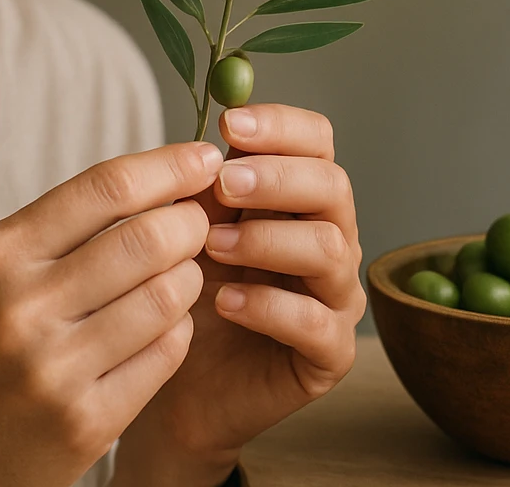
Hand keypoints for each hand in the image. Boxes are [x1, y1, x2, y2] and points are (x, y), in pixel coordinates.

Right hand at [0, 141, 224, 486]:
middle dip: (192, 223)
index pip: (106, 186)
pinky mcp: (86, 422)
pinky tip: (162, 329)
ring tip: (178, 279)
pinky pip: (168, 352)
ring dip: (190, 279)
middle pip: (148, 237)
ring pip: (169, 295)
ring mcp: (54, 370)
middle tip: (199, 226)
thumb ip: (70, 226)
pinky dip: (179, 331)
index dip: (170, 165)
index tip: (206, 157)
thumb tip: (169, 173)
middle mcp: (22, 308)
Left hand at [112, 105, 364, 485]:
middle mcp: (330, 239)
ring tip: (213, 247)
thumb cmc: (183, 294)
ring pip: (332, 248)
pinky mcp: (330, 354)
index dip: (281, 126)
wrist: (173, 385)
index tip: (230, 125)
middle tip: (224, 184)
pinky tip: (225, 302)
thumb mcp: (187, 229)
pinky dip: (270, 306)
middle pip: (333, 186)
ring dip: (268, 239)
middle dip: (278, 178)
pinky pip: (317, 322)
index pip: (317, 142)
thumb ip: (203, 187)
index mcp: (300, 197)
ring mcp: (336, 297)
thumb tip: (203, 142)